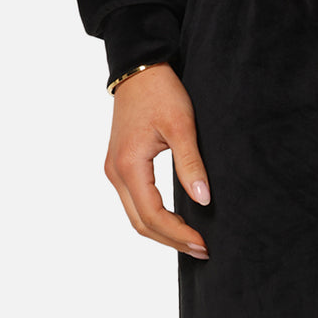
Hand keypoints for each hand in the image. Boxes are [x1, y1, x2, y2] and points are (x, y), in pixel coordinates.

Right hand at [104, 62, 211, 259]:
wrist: (140, 68)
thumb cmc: (161, 91)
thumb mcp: (181, 125)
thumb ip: (190, 163)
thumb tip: (203, 199)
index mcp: (129, 165)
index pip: (153, 215)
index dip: (178, 233)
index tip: (204, 242)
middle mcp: (115, 172)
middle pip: (140, 223)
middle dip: (171, 239)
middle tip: (202, 249)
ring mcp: (114, 169)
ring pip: (135, 215)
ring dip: (161, 230)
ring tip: (191, 239)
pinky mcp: (120, 164)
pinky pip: (134, 201)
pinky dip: (153, 215)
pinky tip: (174, 218)